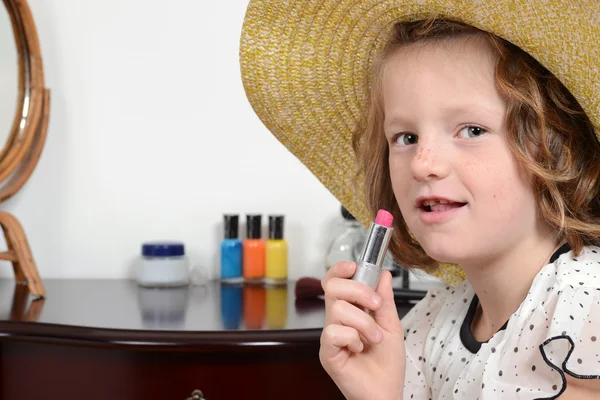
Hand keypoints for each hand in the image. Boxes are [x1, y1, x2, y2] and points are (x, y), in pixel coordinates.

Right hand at [319, 262, 405, 399]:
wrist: (387, 392)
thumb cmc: (387, 364)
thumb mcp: (392, 326)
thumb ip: (385, 300)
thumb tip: (383, 275)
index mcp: (349, 311)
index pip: (334, 282)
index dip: (340, 270)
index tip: (354, 267)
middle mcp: (336, 321)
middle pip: (332, 288)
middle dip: (358, 290)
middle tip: (375, 305)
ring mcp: (330, 337)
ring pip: (338, 310)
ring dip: (363, 322)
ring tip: (373, 338)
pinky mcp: (327, 353)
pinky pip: (333, 333)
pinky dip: (352, 338)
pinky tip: (359, 349)